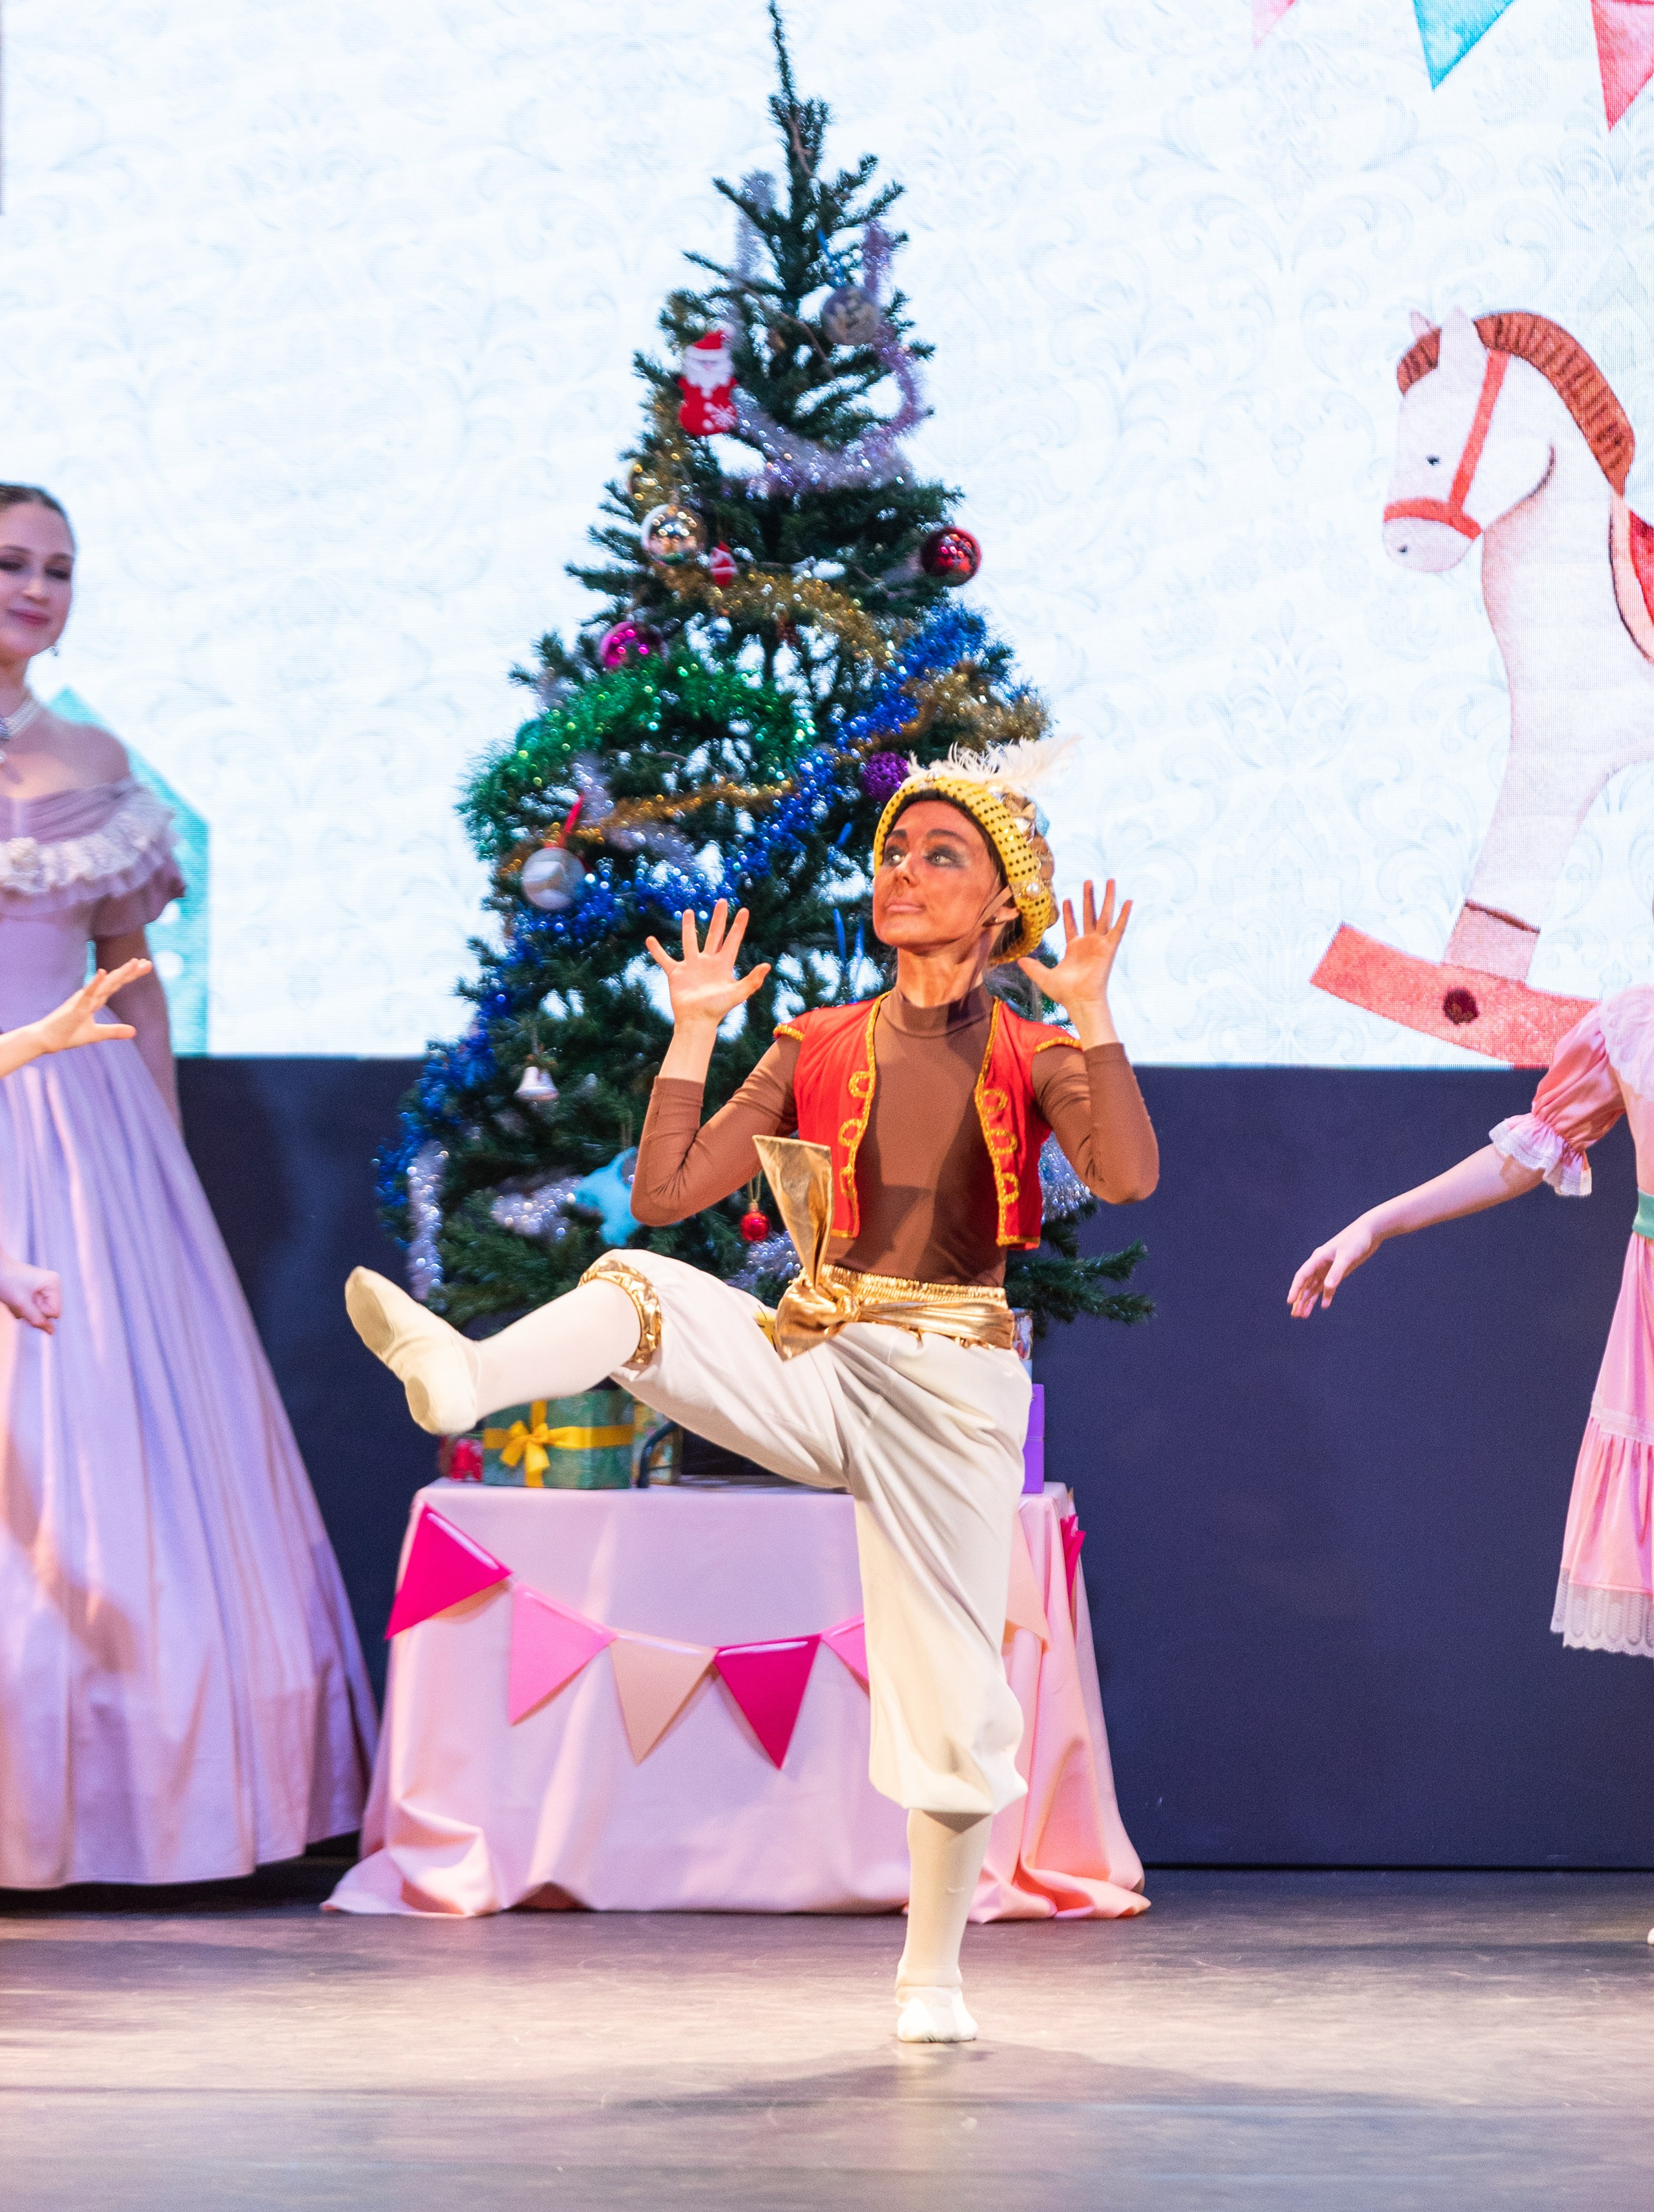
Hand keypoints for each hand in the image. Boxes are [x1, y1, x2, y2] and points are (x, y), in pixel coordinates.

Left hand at [0, 1256, 61, 1333]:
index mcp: (54, 1284)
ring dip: (24, 1311)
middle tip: (18, 1302)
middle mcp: (53, 1285)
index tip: (25, 1303)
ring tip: (14, 1299)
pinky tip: (14, 1298)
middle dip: (31, 1312)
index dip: (38, 1314)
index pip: (54, 1314)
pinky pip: (33, 1308)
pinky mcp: (37, 1291)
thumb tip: (52, 1332)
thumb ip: (37, 1320)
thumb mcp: (21, 1305)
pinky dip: (22, 1307)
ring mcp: (45, 1288)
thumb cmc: (7, 1282)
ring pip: (39, 1312)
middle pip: (47, 1313)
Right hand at [30, 962, 148, 1054]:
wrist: (47, 1041)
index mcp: (95, 1000)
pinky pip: (87, 994)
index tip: (145, 965)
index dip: (130, 975)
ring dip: (119, 974)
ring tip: (133, 963)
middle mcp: (90, 996)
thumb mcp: (97, 1034)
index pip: (116, 984)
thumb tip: (134, 1031)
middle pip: (114, 981)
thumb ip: (114, 1031)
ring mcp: (83, 1000)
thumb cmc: (68, 1034)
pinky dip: (95, 983)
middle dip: (130, 971)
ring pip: (105, 984)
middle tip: (147, 962)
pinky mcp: (75, 1007)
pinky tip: (103, 973)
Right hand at [646, 903, 771, 1032]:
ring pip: (690, 941)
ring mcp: (692, 966)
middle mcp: (708, 962)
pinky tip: (650, 939)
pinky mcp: (676, 974)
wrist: (696, 1022)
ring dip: (689, 927)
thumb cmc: (717, 1010)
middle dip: (719, 918)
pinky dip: (657, 950)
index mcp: (723, 965)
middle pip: (715, 935)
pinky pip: (664, 959)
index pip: (733, 940)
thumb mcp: (737, 994)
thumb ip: (752, 980)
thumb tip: (767, 965)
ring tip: (689, 912)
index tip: (744, 910)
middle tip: (722, 901)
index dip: (739, 926)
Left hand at [1018, 880, 1129, 1045]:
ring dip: (1107, 898)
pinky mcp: (1109, 948)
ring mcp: (1099, 944)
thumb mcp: (1043, 977)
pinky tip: (1128, 901)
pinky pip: (1118, 928)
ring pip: (1104, 916)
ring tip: (1110, 881)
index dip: (1069, 912)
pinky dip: (1124, 915)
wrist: (1079, 1001)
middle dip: (1089, 898)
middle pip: (1090, 915)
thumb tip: (1018, 960)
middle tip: (1089, 881)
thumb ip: (1032, 967)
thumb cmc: (1064, 993)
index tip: (1066, 899)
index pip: (1071, 925)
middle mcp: (1088, 944)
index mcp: (1073, 948)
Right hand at [1288, 1219, 1379, 1316]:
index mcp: (1318, 1258)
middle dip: (1300, 1299)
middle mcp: (1320, 1264)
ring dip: (1310, 1300)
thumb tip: (1327, 1287)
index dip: (1295, 1289)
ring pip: (1315, 1287)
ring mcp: (1329, 1268)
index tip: (1290, 1301)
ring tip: (1304, 1315)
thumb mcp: (1346, 1257)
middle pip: (1306, 1284)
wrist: (1369, 1232)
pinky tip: (1324, 1305)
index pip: (1302, 1276)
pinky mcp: (1338, 1271)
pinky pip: (1328, 1286)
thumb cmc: (1356, 1241)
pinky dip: (1325, 1296)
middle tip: (1295, 1315)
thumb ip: (1336, 1272)